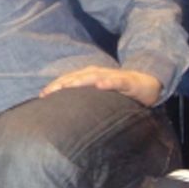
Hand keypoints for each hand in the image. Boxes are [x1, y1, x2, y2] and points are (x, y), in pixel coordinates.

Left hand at [39, 66, 161, 106]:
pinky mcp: (127, 81)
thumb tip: (65, 114)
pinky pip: (117, 81)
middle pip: (76, 77)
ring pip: (94, 76)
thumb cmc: (118, 90)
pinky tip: (101, 85)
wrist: (146, 82)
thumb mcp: (98, 95)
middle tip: (49, 92)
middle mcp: (97, 73)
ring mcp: (112, 76)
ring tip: (69, 86)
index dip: (55, 86)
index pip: (69, 80)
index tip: (42, 95)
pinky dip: (109, 82)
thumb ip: (84, 100)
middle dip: (62, 83)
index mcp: (89, 76)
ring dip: (81, 80)